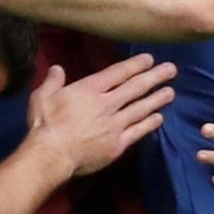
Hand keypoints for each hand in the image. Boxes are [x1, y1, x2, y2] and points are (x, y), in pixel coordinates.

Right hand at [27, 55, 176, 175]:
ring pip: (142, 108)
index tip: (150, 59)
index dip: (136, 65)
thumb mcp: (42, 97)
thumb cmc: (45, 124)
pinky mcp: (118, 144)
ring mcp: (115, 124)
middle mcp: (107, 104)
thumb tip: (57, 68)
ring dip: (158, 99)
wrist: (51, 154)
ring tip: (171, 91)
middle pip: (136, 87)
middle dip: (155, 76)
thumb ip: (53, 81)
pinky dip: (150, 123)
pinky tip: (159, 118)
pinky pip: (138, 131)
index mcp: (90, 89)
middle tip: (171, 69)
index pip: (119, 73)